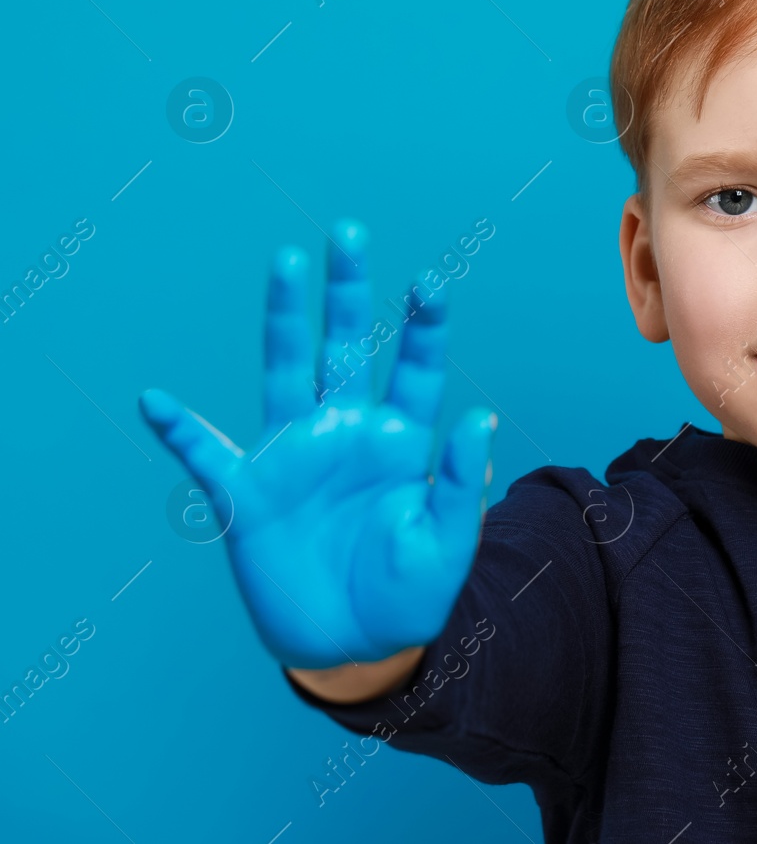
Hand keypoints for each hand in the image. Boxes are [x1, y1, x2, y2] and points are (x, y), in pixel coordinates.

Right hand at [139, 219, 496, 669]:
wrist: (357, 645)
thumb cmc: (409, 592)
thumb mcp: (447, 544)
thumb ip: (459, 482)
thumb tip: (480, 416)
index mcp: (400, 441)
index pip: (415, 369)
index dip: (423, 325)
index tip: (431, 280)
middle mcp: (346, 432)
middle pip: (346, 348)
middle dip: (348, 292)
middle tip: (348, 232)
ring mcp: (295, 456)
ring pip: (286, 372)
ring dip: (283, 320)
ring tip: (286, 263)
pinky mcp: (249, 494)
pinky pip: (206, 456)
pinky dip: (180, 432)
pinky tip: (155, 401)